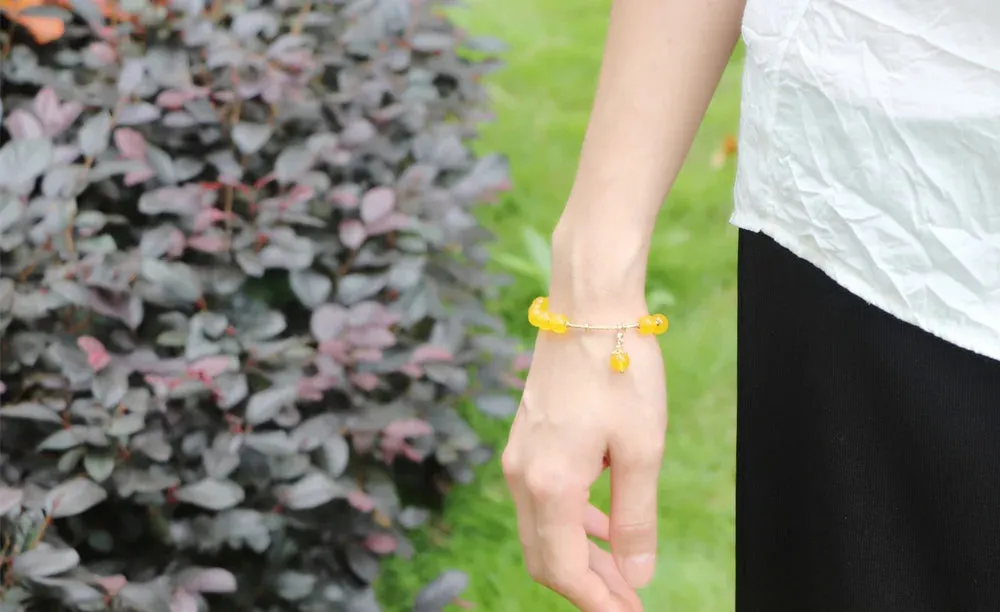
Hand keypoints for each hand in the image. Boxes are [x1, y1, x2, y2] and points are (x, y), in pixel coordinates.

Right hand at [502, 314, 666, 610]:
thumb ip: (635, 520)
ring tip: (624, 571)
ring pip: (544, 530)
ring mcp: (520, 457)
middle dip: (588, 586)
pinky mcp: (528, 441)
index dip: (597, 602)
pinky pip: (544, 500)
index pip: (564, 569)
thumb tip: (636, 577)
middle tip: (630, 600)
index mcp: (549, 484)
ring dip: (582, 556)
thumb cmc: (620, 371)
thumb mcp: (641, 450)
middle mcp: (523, 476)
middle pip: (546, 557)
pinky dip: (573, 522)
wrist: (587, 308)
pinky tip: (606, 521)